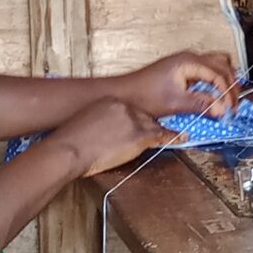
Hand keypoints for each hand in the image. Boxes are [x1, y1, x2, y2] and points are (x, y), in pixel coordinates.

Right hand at [50, 96, 172, 176]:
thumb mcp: (84, 124)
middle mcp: (124, 107)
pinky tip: (183, 137)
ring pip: (154, 125)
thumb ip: (98, 124)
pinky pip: (162, 136)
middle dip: (149, 126)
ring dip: (164, 131)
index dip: (137, 120)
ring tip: (180, 133)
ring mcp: (133, 121)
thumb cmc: (70, 143)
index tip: (139, 126)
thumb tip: (102, 135)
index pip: (131, 109)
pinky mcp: (139, 136)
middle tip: (158, 132)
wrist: (69, 150)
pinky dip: (174, 137)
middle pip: (145, 116)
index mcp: (110, 102)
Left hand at [121, 50, 239, 118]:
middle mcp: (189, 58)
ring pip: (217, 64)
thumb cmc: (144, 95)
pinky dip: (215, 80)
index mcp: (189, 62)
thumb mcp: (175, 103)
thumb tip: (221, 109)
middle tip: (233, 104)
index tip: (230, 109)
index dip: (228, 93)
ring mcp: (186, 61)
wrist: (124, 93)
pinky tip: (214, 94)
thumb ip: (201, 104)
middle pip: (223, 66)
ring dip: (225, 80)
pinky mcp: (182, 68)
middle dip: (231, 85)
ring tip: (228, 98)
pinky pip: (207, 69)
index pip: (219, 75)